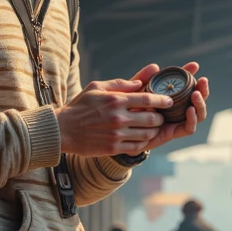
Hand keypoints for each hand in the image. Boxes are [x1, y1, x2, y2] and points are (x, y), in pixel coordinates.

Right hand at [55, 63, 173, 156]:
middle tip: (160, 116)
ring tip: (152, 128)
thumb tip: (140, 83)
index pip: (147, 99)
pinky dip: (143, 143)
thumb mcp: (97, 87)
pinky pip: (137, 147)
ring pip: (147, 134)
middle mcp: (118, 117)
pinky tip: (142, 139)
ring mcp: (116, 134)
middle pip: (152, 118)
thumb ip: (120, 84)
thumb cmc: (80, 106)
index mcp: (116, 100)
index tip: (169, 101)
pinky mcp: (113, 148)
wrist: (63, 130)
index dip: (162, 100)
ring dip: (153, 131)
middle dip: (160, 117)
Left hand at [135, 63, 208, 152]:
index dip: (190, 74)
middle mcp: (177, 108)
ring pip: (198, 114)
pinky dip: (192, 119)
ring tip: (196, 95)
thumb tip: (155, 66)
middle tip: (202, 81)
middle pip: (197, 99)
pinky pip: (188, 128)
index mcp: (169, 96)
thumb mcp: (134, 93)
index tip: (194, 66)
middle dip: (203, 89)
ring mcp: (177, 121)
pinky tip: (190, 110)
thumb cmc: (128, 110)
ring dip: (200, 104)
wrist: (120, 133)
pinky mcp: (173, 133)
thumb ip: (142, 79)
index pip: (185, 84)